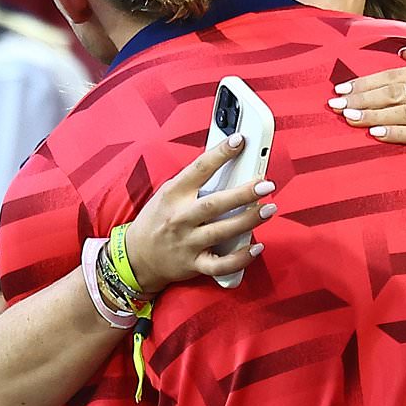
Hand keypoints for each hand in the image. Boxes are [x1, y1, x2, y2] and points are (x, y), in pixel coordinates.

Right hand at [123, 134, 275, 293]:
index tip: (239, 141)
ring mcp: (187, 242)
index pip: (199, 169)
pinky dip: (240, 258)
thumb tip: (230, 165)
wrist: (137, 256)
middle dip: (243, 193)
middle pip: (214, 203)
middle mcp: (180, 218)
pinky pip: (220, 265)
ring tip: (268, 209)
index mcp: (173, 194)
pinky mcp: (194, 264)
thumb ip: (194, 183)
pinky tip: (256, 247)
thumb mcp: (168, 194)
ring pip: (221, 231)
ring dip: (248, 220)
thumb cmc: (158, 220)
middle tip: (266, 183)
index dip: (220, 154)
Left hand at [327, 42, 405, 162]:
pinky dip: (398, 133)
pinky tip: (376, 134)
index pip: (395, 74)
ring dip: (372, 115)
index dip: (366, 81)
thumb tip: (401, 51)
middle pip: (394, 92)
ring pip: (404, 112)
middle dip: (361, 98)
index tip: (342, 87)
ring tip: (348, 118)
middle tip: (334, 104)